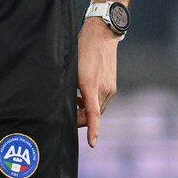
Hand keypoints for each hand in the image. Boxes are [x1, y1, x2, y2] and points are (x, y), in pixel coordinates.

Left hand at [76, 17, 119, 147]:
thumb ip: (70, 87)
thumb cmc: (81, 48)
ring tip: (75, 100)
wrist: (101, 34)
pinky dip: (92, 102)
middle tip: (67, 112)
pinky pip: (101, 100)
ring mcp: (110, 88)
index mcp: (91, 85)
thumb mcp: (71, 68)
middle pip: (92, 114)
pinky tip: (82, 95)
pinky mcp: (112, 85)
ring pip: (97, 108)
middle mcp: (103, 89)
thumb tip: (65, 103)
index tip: (92, 143)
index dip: (92, 130)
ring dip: (86, 110)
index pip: (93, 114)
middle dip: (80, 117)